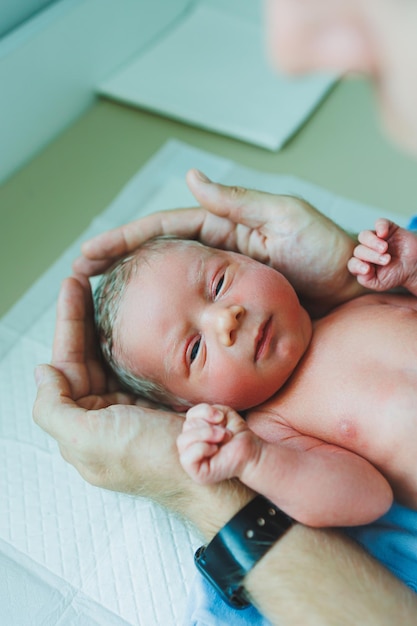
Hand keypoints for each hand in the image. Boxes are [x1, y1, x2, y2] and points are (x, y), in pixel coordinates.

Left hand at [32, 277, 252, 532]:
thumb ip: (54, 408)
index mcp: (81, 423)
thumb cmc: (149, 460)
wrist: (212, 474)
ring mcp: (133, 402)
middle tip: (85, 275)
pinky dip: (136, 335)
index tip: (71, 285)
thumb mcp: (88, 440)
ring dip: (107, 320)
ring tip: (107, 284)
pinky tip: (138, 313)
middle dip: (83, 314)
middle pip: (87, 353)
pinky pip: (142, 358)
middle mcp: (104, 412)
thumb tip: (42, 371)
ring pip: (113, 352)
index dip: (67, 323)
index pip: (66, 364)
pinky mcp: (160, 395)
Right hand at [73, 169, 362, 314]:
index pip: (163, 229)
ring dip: (135, 290)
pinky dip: (168, 317)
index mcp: (223, 227)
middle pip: (158, 256)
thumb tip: (191, 178)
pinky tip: (146, 326)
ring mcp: (222, 285)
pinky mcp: (232, 311)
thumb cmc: (324, 249)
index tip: (91, 249)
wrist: (351, 287)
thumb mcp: (282, 216)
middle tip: (81, 274)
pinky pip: (194, 314)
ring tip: (98, 300)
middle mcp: (216, 256)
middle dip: (118, 261)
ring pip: (170, 285)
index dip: (125, 238)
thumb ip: (236, 202)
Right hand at [177, 403, 259, 484]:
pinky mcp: (196, 473)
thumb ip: (206, 410)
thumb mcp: (222, 413)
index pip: (190, 416)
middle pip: (187, 426)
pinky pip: (186, 458)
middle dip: (209, 426)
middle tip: (225, 433)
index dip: (205, 412)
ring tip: (221, 438)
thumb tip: (202, 422)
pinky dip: (202, 448)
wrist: (251, 451)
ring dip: (206, 434)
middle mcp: (189, 445)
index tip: (222, 418)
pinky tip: (215, 450)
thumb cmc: (236, 434)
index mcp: (194, 431)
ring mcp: (191, 460)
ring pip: (182, 440)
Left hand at [348, 218, 416, 293]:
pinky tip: (383, 234)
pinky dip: (380, 227)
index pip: (353, 263)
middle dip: (371, 256)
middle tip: (386, 260)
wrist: (415, 266)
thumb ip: (367, 280)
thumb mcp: (380, 284)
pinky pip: (379, 223)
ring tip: (384, 248)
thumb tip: (361, 269)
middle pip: (359, 250)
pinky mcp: (387, 229)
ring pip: (364, 236)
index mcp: (362, 264)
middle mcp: (366, 250)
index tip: (368, 269)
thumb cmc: (396, 275)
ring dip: (372, 242)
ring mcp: (375, 239)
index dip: (357, 266)